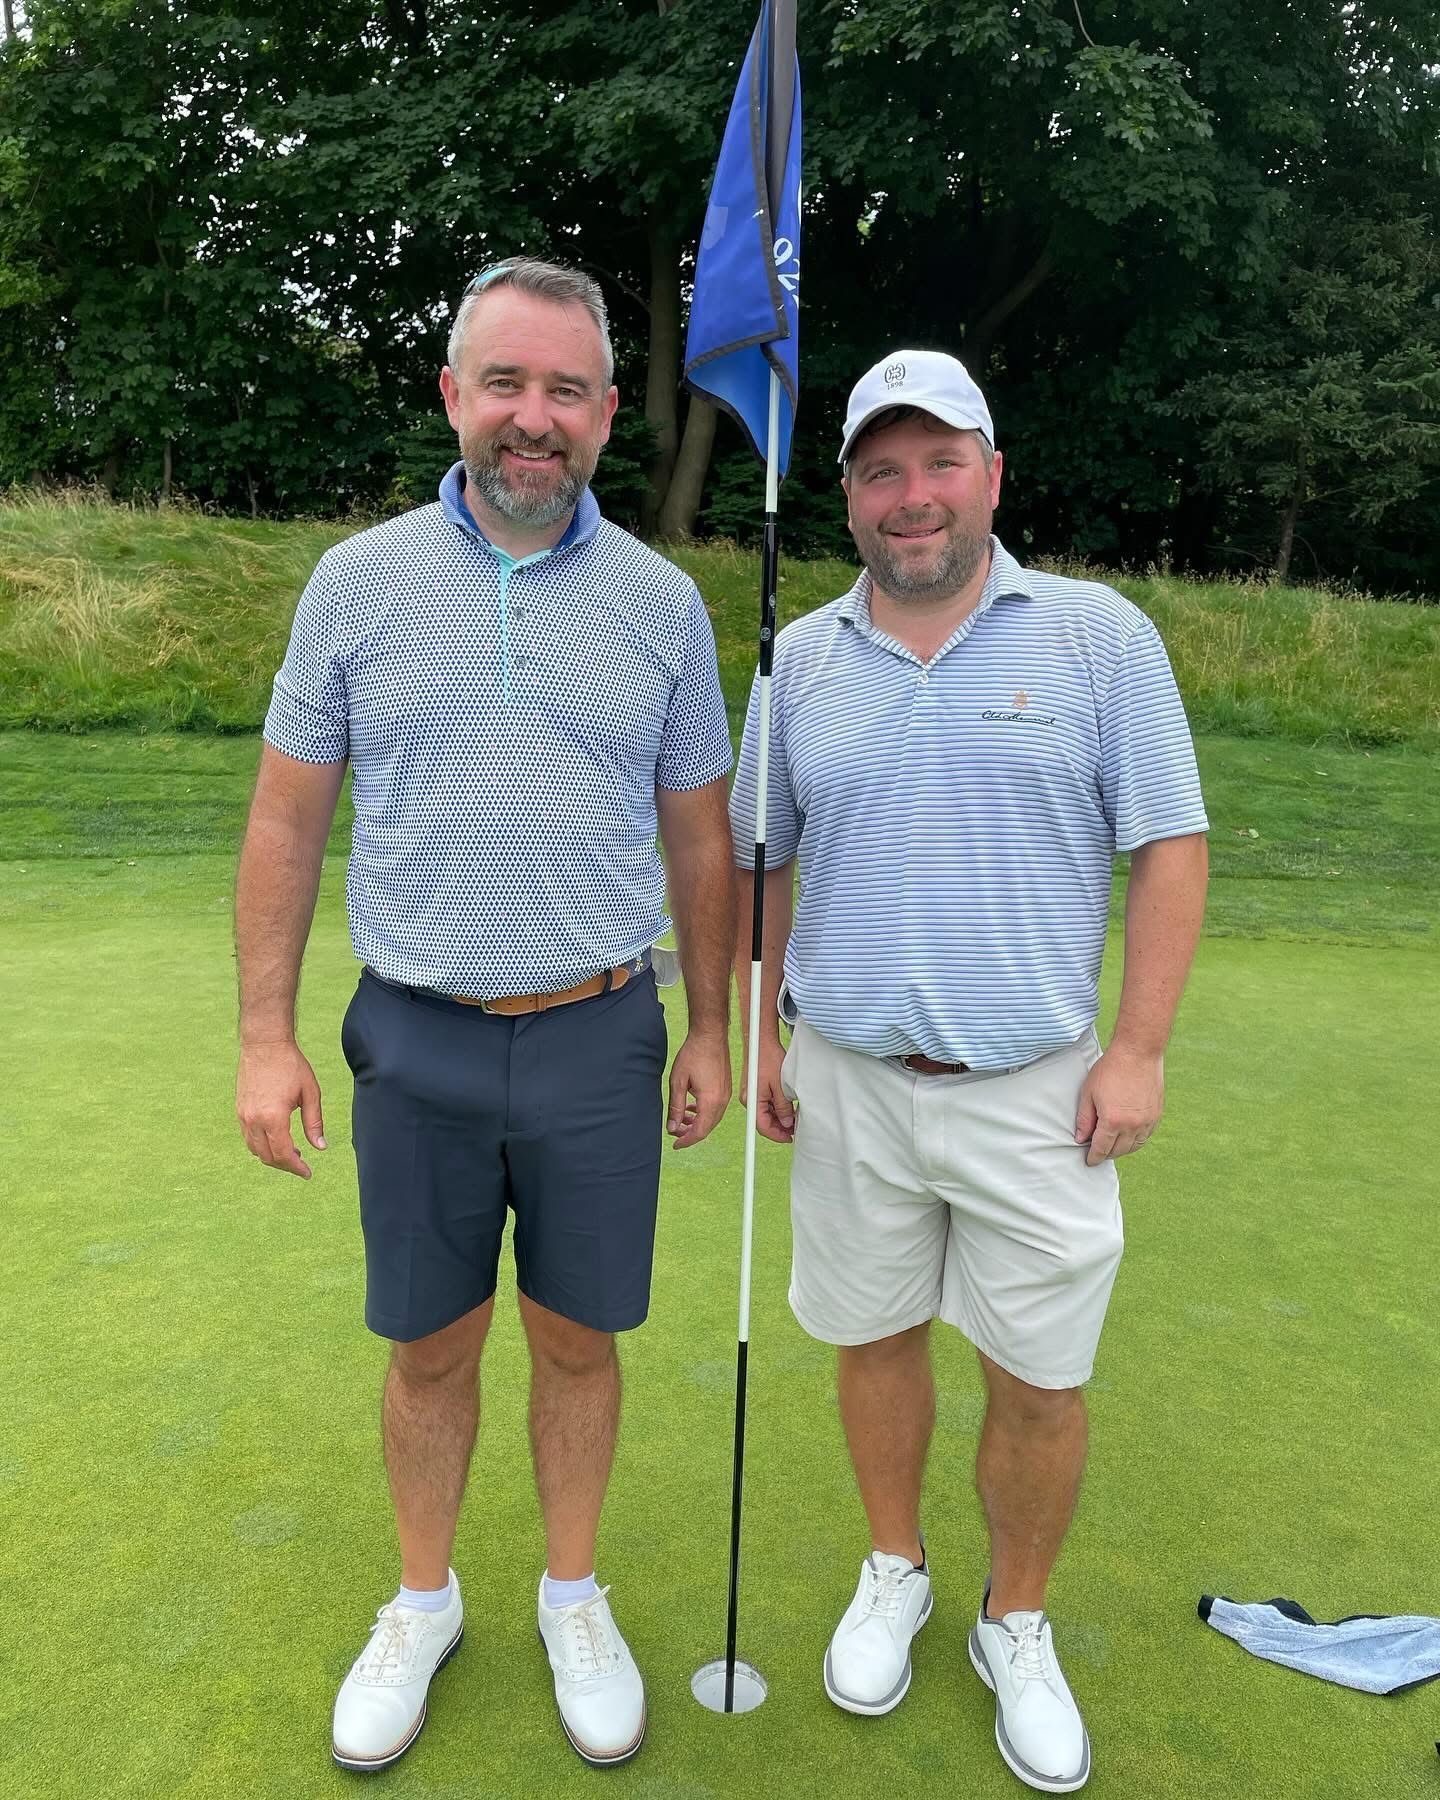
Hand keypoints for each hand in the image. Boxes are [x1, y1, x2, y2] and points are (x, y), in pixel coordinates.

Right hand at [237, 1040, 326, 1178]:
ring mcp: (243, 1116)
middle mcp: (254, 1120)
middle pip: (267, 1157)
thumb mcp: (310, 1093)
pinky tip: (277, 1140)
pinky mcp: (239, 1110)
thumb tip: (321, 1147)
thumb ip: (314, 1123)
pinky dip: (261, 1145)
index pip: (283, 1154)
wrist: (265, 1044)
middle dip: (285, 1165)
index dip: (297, 1168)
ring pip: (255, 1150)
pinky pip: (248, 1138)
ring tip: (292, 1154)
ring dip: (272, 1157)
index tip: (308, 1173)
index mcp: (273, 1117)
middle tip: (302, 1165)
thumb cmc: (291, 1065)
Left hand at [667, 1026, 731, 1148]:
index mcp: (711, 1101)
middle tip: (675, 1132)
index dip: (686, 1141)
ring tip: (682, 1120)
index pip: (700, 1131)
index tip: (675, 1144)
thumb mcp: (678, 1082)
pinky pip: (716, 1109)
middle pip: (707, 1128)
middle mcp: (722, 1101)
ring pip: (712, 1119)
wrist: (710, 1036)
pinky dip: (704, 1114)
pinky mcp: (726, 1089)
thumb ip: (675, 1107)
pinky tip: (692, 1107)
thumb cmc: (694, 1054)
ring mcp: (726, 1095)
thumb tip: (672, 1127)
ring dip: (697, 1123)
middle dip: (691, 1133)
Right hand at [740, 1033, 795, 1143]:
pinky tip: (787, 1109)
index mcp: (752, 1101)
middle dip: (779, 1128)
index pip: (763, 1126)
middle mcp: (748, 1100)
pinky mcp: (755, 1089)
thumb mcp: (780, 1086)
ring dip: (779, 1118)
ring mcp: (751, 1095)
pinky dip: (776, 1109)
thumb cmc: (768, 1059)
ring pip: (765, 1113)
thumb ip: (783, 1107)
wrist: (761, 1042)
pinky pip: (765, 1104)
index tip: (789, 1138)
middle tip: (795, 1130)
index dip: (777, 1135)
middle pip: (763, 1121)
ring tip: (794, 1119)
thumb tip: (787, 1123)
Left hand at [1074, 1044, 1163, 1165]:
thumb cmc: (1110, 1069)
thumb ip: (1084, 1118)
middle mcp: (1132, 1125)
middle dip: (1107, 1154)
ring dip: (1122, 1149)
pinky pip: (1146, 1137)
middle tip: (1098, 1152)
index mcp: (1113, 1121)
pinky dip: (1135, 1140)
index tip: (1089, 1161)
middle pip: (1118, 1151)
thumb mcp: (1089, 1092)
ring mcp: (1147, 1121)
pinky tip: (1128, 1136)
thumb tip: (1081, 1138)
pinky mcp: (1156, 1115)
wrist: (1138, 1053)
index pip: (1101, 1149)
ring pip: (1134, 1147)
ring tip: (1112, 1145)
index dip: (1094, 1157)